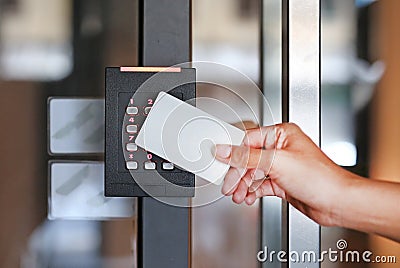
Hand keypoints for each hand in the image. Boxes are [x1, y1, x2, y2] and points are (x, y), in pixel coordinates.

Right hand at [215, 123, 355, 225]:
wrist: (338, 203)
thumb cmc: (320, 178)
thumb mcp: (277, 162)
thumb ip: (247, 157)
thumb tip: (225, 150)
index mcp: (281, 134)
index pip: (248, 141)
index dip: (233, 154)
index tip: (221, 162)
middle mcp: (281, 148)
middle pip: (249, 159)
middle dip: (238, 174)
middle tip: (229, 185)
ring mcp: (282, 166)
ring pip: (253, 173)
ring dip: (244, 185)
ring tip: (238, 195)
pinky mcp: (282, 182)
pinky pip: (261, 185)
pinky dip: (252, 191)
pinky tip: (248, 197)